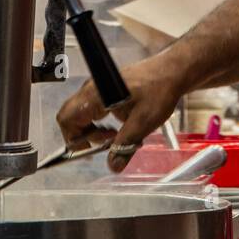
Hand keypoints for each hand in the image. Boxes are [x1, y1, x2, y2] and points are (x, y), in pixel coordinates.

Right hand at [56, 56, 183, 172]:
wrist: (171, 72)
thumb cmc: (157, 92)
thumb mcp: (142, 124)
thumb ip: (124, 146)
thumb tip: (113, 166)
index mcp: (95, 95)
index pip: (67, 119)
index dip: (73, 139)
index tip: (91, 150)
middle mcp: (91, 89)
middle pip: (71, 117)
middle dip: (85, 136)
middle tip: (107, 143)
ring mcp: (97, 86)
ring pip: (81, 113)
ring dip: (94, 129)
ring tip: (116, 135)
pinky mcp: (105, 87)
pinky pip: (92, 107)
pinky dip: (100, 121)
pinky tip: (119, 124)